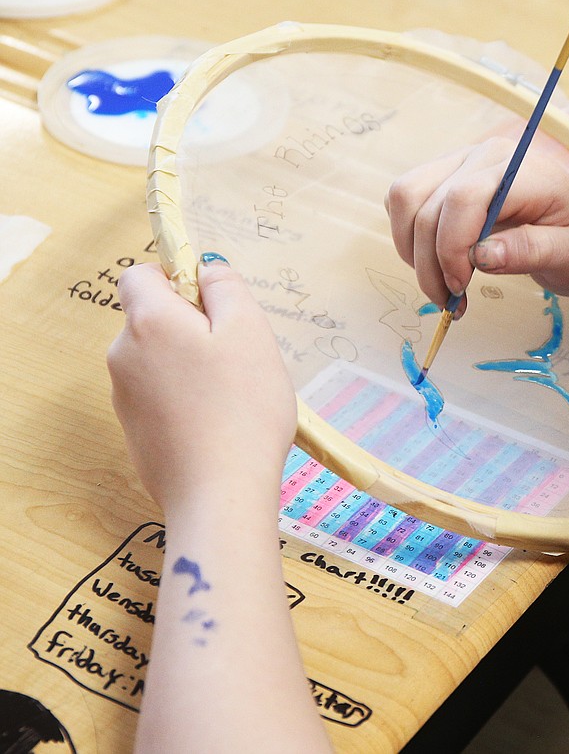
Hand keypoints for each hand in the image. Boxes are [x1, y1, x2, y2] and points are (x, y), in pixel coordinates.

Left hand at [107, 261, 295, 514]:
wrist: (220, 494)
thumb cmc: (242, 410)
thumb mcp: (250, 332)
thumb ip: (227, 288)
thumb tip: (208, 268)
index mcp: (149, 322)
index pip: (140, 274)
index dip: (177, 277)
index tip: (214, 301)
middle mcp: (124, 355)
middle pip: (154, 319)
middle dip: (194, 326)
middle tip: (239, 355)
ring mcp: (125, 397)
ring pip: (160, 359)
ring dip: (193, 364)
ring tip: (234, 395)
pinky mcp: (136, 431)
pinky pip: (162, 396)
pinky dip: (187, 399)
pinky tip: (219, 423)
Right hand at [387, 138, 568, 313]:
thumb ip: (531, 251)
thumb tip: (482, 256)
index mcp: (521, 170)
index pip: (464, 198)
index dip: (451, 247)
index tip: (459, 288)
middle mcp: (485, 156)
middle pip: (425, 202)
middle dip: (428, 262)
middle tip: (450, 302)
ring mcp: (461, 162)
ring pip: (404, 197)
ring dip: (411, 250)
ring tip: (441, 286)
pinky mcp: (444, 176)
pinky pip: (404, 201)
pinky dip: (409, 239)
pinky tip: (437, 264)